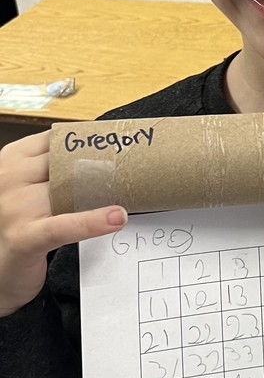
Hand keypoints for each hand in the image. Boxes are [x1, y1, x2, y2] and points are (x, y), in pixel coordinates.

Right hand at [0, 131, 126, 316]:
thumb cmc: (17, 225)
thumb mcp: (27, 189)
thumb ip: (52, 170)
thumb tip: (102, 154)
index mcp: (12, 160)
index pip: (57, 139)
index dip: (91, 141)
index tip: (121, 141)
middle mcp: (10, 179)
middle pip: (67, 164)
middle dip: (102, 167)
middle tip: (136, 167)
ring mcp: (15, 208)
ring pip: (70, 191)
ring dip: (103, 193)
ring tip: (132, 191)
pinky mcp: (25, 237)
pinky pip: (63, 225)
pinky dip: (93, 221)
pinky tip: (117, 217)